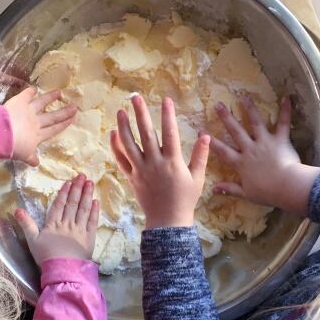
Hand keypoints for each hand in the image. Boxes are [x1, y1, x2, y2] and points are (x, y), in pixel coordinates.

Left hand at [4, 87, 76, 165]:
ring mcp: (28, 112)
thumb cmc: (13, 148)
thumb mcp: (23, 156)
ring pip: (41, 103)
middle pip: (52, 117)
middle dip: (64, 113)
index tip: (72, 120)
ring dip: (49, 98)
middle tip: (75, 107)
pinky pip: (26, 95)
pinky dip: (30, 91)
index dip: (63, 125)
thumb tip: (37, 163)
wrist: (1, 135)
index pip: (53, 130)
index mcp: (37, 136)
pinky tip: (34, 88)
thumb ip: (30, 157)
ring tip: (59, 93)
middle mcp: (36, 123)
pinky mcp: (19, 103)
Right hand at [15, 174, 98, 262]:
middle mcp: (67, 223)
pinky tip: (95, 201)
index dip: (64, 193)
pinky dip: (94, 211)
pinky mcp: (89, 237)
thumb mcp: (32, 240)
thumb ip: (26, 224)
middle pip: (73, 203)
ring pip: (83, 209)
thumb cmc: (46, 256)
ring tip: (90, 183)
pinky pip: (92, 221)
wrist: (63, 269)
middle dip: (77, 188)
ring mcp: (79, 230)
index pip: (59, 205)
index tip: (69, 182)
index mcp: (53, 224)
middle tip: (82, 176)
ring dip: (87, 195)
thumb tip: (16, 209)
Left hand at [110, 95, 209, 228]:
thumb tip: (206, 136)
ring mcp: (141, 170)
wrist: (167, 222)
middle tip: (135, 97)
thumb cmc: (185, 200)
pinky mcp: (132, 178)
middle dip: (140, 113)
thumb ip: (200, 156)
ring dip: (123, 126)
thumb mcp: (197, 178)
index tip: (166, 100)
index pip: (170, 132)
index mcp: (173, 162)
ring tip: (120, 111)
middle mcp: (155, 163)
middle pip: (146, 133)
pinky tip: (113, 133)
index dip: (168, 115)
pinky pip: (121, 160)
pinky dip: (115, 146)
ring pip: (129, 144)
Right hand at [210, 94, 319, 215]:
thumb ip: (230, 189)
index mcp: (241, 163)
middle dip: (226, 118)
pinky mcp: (280, 140)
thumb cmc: (266, 192)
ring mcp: (265, 142)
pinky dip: (285, 111)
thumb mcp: (246, 193)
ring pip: (256, 122)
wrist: (286, 186)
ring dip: (250, 109)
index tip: (200, 131)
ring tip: (244, 96)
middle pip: (236, 131)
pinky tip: (286, 98)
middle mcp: (250, 149)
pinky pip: (283, 124)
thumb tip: (213, 190)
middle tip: (218, 105)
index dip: (211, 141)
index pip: (222, 151)